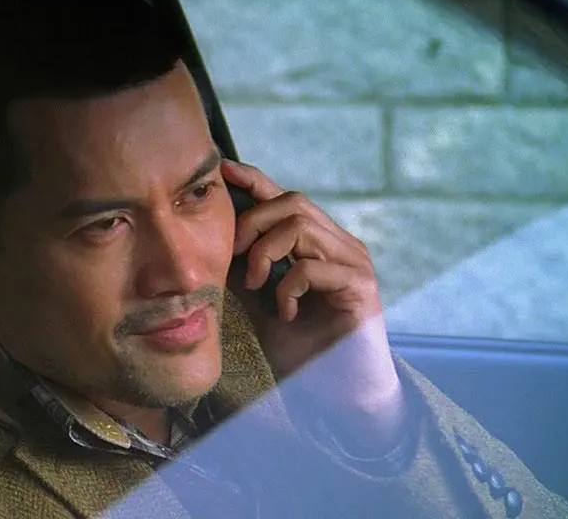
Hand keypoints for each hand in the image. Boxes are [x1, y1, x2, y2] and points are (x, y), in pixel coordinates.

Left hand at [220, 160, 405, 453]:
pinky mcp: (362, 288)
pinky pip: (314, 268)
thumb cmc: (300, 350)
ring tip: (256, 286)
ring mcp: (354, 263)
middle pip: (292, 201)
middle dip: (251, 222)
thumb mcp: (258, 303)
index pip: (284, 197)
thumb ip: (241, 271)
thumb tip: (206, 242)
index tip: (222, 171)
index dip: (254, 180)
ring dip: (265, 254)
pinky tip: (284, 312)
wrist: (338, 396)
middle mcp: (339, 245)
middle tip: (232, 257)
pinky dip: (288, 288)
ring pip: (301, 226)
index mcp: (316, 244)